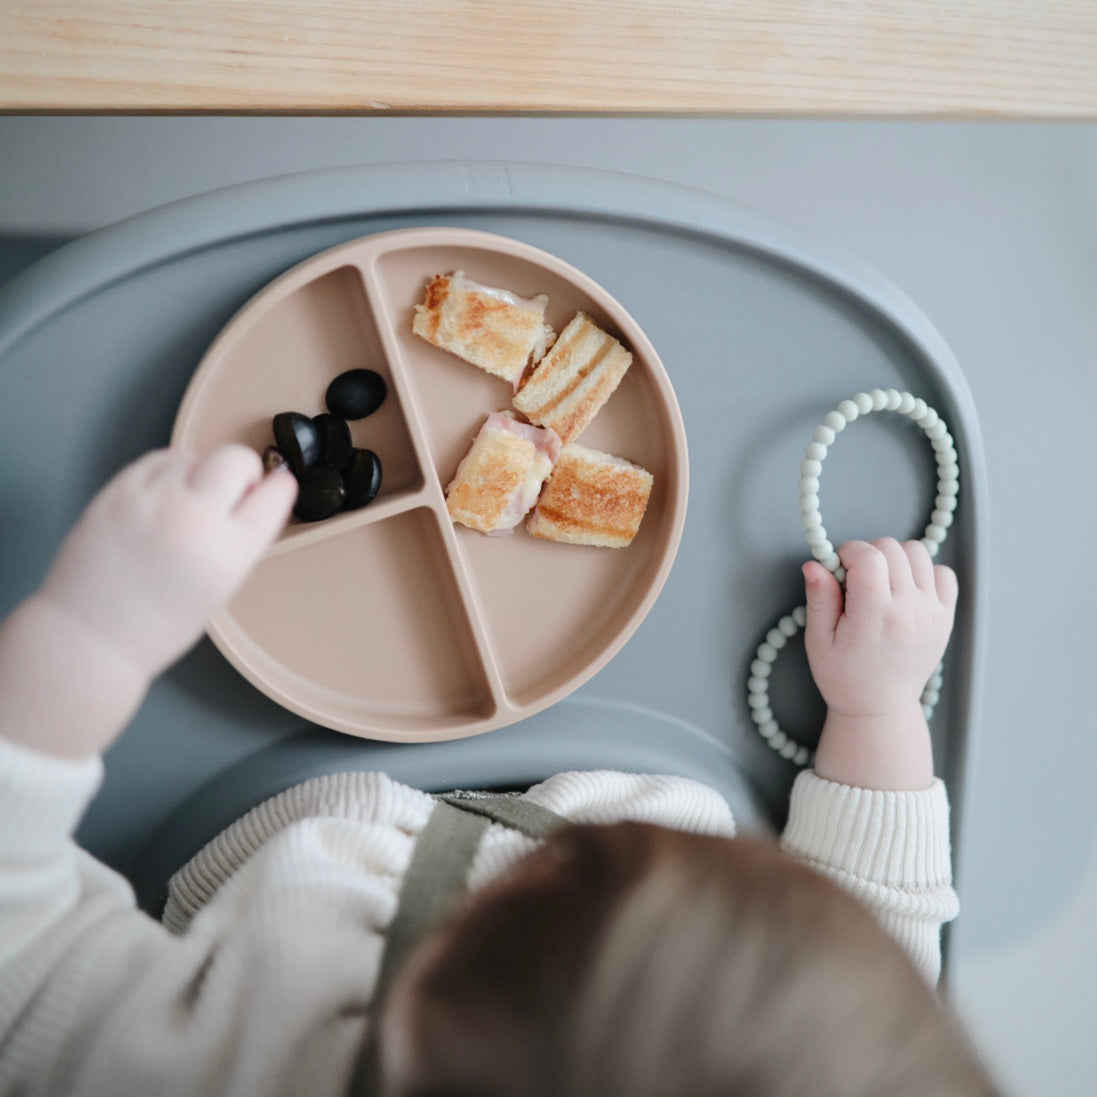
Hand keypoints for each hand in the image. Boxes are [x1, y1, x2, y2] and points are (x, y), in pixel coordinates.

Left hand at [37, 445, 296, 680]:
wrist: (91, 637)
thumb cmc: (160, 622)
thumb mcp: (222, 586)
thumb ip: (241, 538)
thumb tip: (252, 492)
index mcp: (230, 553)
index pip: (275, 494)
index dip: (279, 487)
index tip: (275, 487)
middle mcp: (194, 520)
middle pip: (236, 459)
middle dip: (242, 471)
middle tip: (230, 493)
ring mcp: (152, 502)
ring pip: (194, 455)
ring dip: (199, 472)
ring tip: (186, 502)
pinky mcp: (116, 493)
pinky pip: (157, 460)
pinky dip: (167, 472)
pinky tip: (163, 495)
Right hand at [802, 539, 956, 790]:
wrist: (880, 707)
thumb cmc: (843, 676)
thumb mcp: (819, 640)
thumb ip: (819, 598)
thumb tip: (815, 563)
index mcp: (874, 614)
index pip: (868, 555)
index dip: (848, 552)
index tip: (839, 568)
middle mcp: (908, 609)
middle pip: (892, 548)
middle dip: (868, 554)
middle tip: (856, 579)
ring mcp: (932, 612)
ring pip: (918, 553)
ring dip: (895, 559)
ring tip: (881, 582)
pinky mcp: (946, 617)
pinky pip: (944, 573)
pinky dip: (924, 572)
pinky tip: (905, 590)